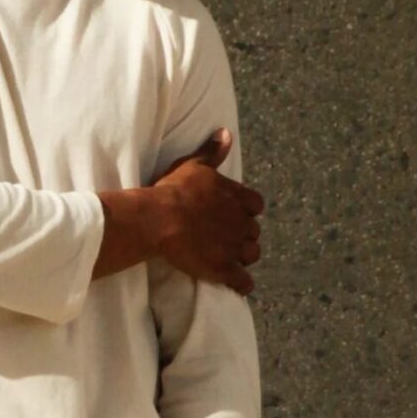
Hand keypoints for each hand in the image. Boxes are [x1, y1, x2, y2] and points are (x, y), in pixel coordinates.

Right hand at [150, 128, 264, 293]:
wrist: (160, 219)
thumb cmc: (174, 190)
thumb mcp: (193, 165)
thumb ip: (212, 152)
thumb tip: (225, 133)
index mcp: (237, 197)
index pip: (256, 205)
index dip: (246, 211)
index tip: (234, 213)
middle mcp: (241, 222)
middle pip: (254, 232)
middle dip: (244, 235)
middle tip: (226, 237)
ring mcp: (234, 247)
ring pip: (252, 255)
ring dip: (243, 257)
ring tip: (229, 259)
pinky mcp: (224, 269)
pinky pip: (243, 282)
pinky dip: (242, 284)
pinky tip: (236, 285)